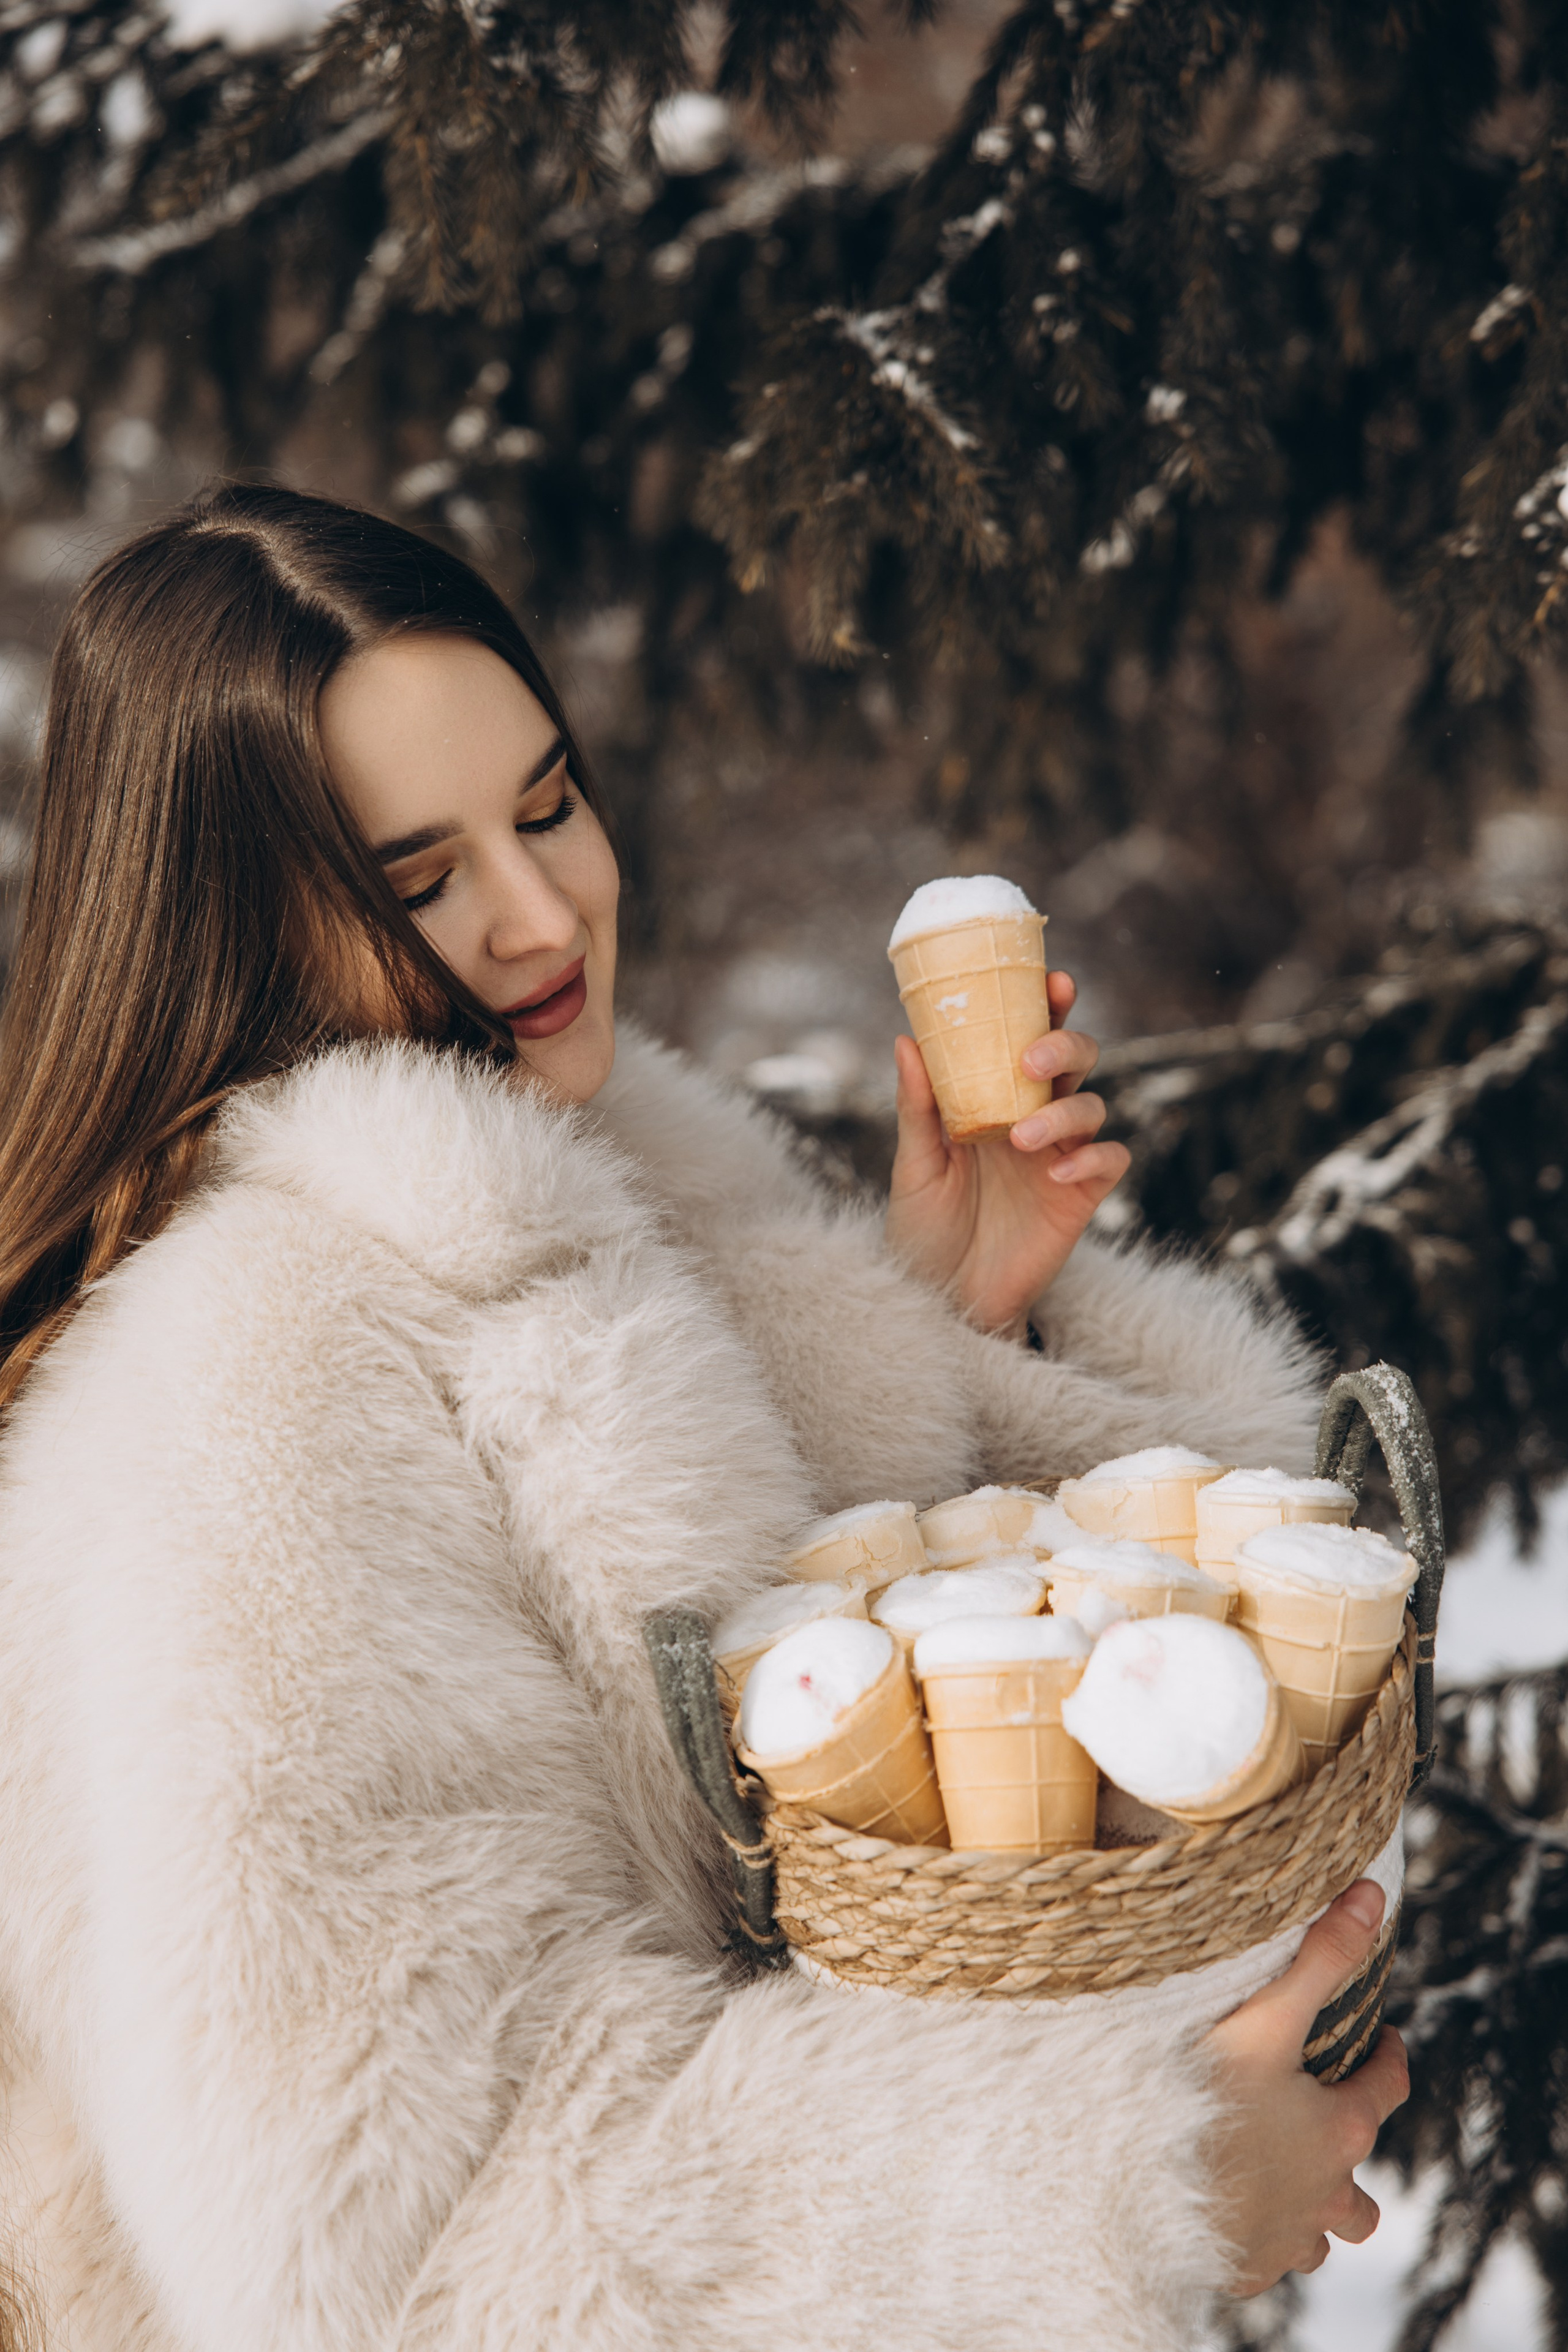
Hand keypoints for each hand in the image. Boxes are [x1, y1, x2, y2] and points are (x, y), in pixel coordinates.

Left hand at [883, 969, 1129, 1336]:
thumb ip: (918, 1106)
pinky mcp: (1079, 1200)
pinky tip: (1056, 1177)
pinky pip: (1108, 1163)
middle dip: (1066, 1046)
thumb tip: (907, 1040)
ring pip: (1092, 1108)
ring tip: (1021, 1139)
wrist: (941, 1299)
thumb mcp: (914, 1165)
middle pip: (1077, 1061)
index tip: (1049, 979)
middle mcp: (1034, 1120)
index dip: (1046, 1006)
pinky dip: (1091, 1161)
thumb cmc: (923, 1231)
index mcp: (995, 1099)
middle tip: (1032, 1060)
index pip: (1027, 1039)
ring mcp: (1060, 1158)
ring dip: (1063, 1114)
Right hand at [1206, 1883, 1410, 2297]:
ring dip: (1309, 2209)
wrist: (1137, 2191)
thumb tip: (1371, 1899)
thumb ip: (1319, 1959)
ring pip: (1319, 2238)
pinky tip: (1229, 2208)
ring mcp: (1281, 2240)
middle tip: (1325, 2123)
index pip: (1388, 2090)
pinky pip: (1266, 2261)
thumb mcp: (1265, 2019)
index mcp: (1337, 2134)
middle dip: (1350, 2160)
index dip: (1389, 2060)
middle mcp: (1322, 2196)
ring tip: (1278, 2176)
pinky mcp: (1241, 2267)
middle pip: (1362, 2196)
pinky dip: (1258, 2235)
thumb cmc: (1204, 2102)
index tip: (1382, 2038)